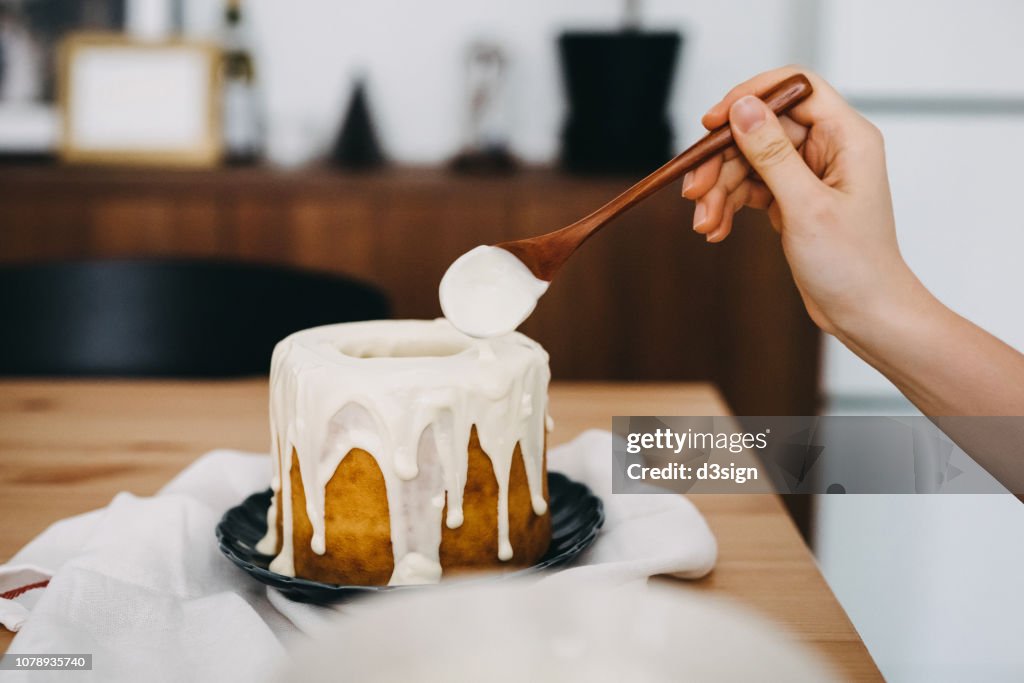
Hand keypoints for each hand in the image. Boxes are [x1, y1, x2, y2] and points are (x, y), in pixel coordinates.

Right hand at [681, 66, 920, 337]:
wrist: (864, 312)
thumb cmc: (853, 265)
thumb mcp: (806, 207)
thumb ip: (772, 154)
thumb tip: (744, 109)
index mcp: (846, 137)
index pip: (794, 88)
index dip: (750, 96)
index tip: (712, 121)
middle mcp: (828, 148)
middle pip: (760, 129)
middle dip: (722, 161)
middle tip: (694, 190)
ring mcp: (808, 173)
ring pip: (748, 161)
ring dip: (719, 190)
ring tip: (705, 222)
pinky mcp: (793, 197)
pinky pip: (750, 187)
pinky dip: (729, 205)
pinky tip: (716, 228)